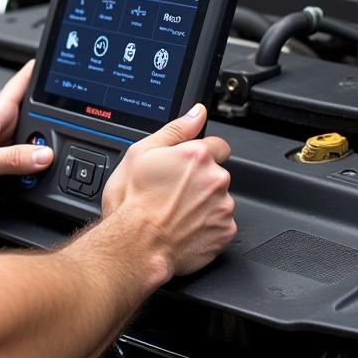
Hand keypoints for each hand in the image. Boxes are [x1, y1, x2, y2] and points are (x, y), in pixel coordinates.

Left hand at [0, 61, 53, 210]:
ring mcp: (4, 145)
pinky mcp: (4, 165)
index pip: (24, 81)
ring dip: (46, 149)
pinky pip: (29, 162)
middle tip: (74, 131)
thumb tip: (44, 154)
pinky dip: (38, 169)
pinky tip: (41, 177)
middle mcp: (1, 126)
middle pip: (39, 114)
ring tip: (57, 159)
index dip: (43, 69)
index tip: (63, 60)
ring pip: (37, 140)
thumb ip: (13, 158)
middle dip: (58, 120)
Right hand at [101, 105, 235, 277]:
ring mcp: (223, 208)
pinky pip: (220, 224)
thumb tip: (196, 113)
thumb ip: (176, 129)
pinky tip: (183, 227)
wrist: (135, 245)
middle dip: (199, 181)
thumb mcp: (141, 153)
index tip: (185, 167)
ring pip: (218, 200)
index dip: (199, 155)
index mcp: (197, 155)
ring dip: (203, 204)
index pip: (217, 145)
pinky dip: (206, 226)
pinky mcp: (225, 233)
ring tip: (175, 212)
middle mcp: (216, 179)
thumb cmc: (132, 201)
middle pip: (216, 174)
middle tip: (172, 191)